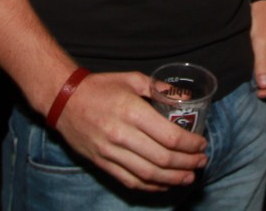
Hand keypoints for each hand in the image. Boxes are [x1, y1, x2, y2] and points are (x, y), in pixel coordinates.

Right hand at [53, 71, 207, 191]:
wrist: (64, 100)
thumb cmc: (100, 87)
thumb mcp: (132, 79)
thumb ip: (159, 88)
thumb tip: (184, 96)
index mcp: (131, 111)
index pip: (169, 136)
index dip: (190, 144)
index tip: (202, 144)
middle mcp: (121, 134)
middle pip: (162, 158)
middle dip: (187, 163)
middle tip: (201, 161)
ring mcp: (110, 152)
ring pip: (148, 173)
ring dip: (173, 178)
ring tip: (190, 176)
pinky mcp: (102, 163)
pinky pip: (130, 180)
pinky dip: (151, 185)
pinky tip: (165, 183)